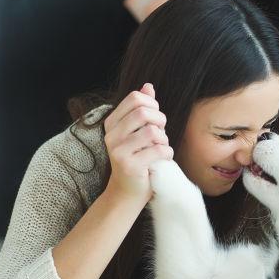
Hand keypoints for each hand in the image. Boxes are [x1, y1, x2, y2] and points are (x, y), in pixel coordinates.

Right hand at [103, 83, 172, 203]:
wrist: (127, 192)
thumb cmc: (136, 160)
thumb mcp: (137, 132)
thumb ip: (141, 109)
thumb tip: (148, 86)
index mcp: (112, 123)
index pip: (136, 98)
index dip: (153, 105)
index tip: (155, 120)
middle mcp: (111, 136)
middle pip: (144, 112)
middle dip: (160, 121)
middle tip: (161, 135)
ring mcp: (118, 151)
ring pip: (153, 132)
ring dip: (164, 140)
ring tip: (160, 149)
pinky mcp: (130, 166)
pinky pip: (159, 150)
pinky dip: (167, 154)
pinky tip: (162, 160)